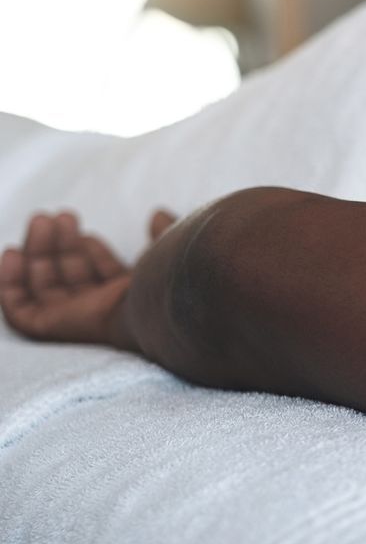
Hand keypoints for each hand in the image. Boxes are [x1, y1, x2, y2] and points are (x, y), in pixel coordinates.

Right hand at [1, 209, 174, 347]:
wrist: (164, 301)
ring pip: (47, 287)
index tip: (81, 230)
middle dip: (62, 245)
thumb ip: (164, 232)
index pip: (103, 276)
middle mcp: (105, 311)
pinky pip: (21, 311)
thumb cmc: (171, 277)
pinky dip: (10, 285)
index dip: (91, 254)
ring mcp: (79, 320)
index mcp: (134, 295)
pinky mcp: (54, 328)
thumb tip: (158, 215)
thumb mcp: (170, 246)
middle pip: (72, 278)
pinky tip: (12, 254)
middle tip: (60, 216)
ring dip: (39, 252)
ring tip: (43, 220)